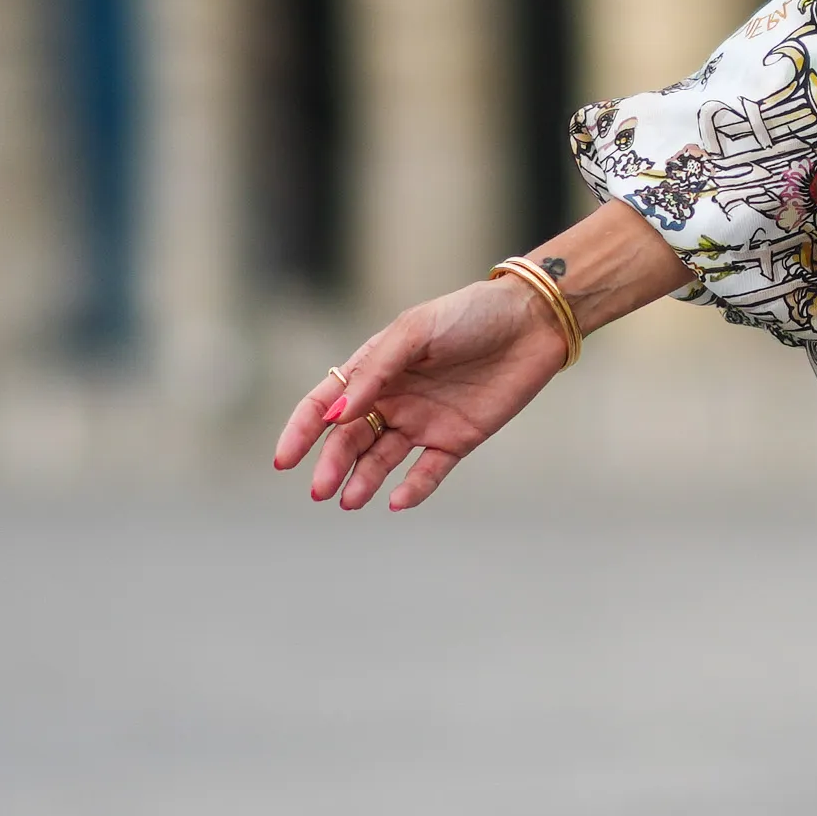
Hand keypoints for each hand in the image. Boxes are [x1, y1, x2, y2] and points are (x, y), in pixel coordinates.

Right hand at [272, 276, 572, 512]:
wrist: (532, 321)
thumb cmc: (469, 314)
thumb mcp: (415, 331)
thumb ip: (375, 372)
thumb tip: (335, 415)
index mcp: (374, 369)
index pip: (325, 405)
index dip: (301, 431)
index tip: (284, 460)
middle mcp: (393, 399)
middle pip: (350, 440)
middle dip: (331, 465)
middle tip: (320, 490)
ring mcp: (423, 422)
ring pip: (381, 461)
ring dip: (362, 481)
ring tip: (350, 500)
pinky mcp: (456, 440)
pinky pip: (427, 472)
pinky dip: (411, 489)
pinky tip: (395, 501)